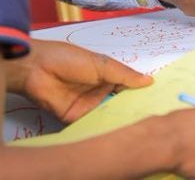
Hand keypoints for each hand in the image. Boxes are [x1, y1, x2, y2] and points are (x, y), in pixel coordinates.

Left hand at [5, 40, 150, 122]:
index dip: (140, 95)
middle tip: (151, 121)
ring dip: (118, 121)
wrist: (36, 69)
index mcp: (107, 77)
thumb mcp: (101, 64)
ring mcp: (88, 107)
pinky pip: (91, 125)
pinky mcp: (75, 119)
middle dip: (131, 111)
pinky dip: (101, 129)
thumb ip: (124, 75)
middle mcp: (99, 92)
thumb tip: (150, 81)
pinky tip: (115, 135)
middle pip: (119, 104)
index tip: (158, 104)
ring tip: (138, 129)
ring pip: (107, 116)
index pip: (128, 88)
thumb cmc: (70, 59)